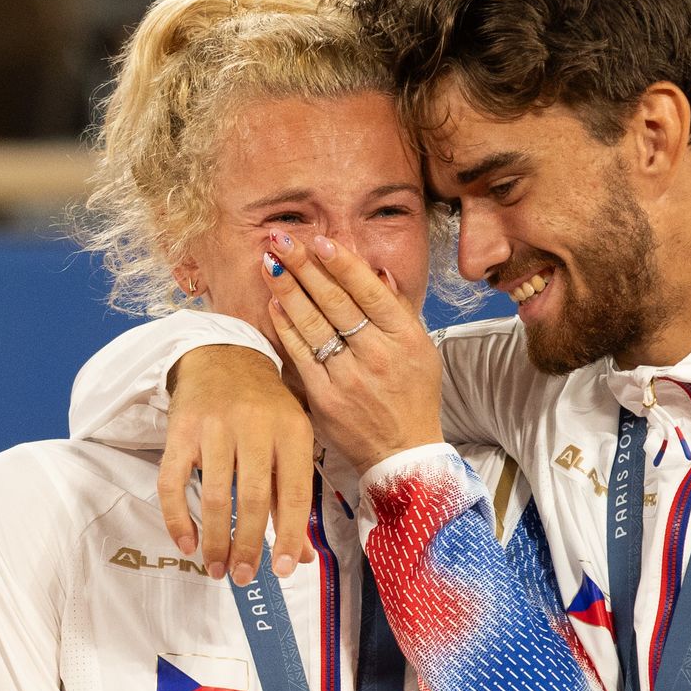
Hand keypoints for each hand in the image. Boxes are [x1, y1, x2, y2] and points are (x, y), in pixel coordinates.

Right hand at [159, 345, 316, 584]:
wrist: (224, 356)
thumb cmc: (266, 407)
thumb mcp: (291, 440)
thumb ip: (293, 495)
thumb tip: (302, 556)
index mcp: (291, 430)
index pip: (293, 492)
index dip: (290, 534)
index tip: (285, 570)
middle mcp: (254, 426)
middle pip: (252, 498)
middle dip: (249, 545)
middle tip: (246, 577)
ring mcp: (214, 427)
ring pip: (214, 495)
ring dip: (215, 539)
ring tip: (218, 568)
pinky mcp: (180, 430)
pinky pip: (172, 482)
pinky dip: (177, 518)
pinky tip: (187, 543)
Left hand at [261, 231, 443, 474]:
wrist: (404, 451)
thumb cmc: (414, 395)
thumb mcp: (421, 349)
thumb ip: (399, 309)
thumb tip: (376, 270)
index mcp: (405, 338)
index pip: (369, 292)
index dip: (342, 264)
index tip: (319, 240)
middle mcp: (379, 355)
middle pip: (335, 302)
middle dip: (305, 266)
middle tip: (281, 238)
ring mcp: (350, 377)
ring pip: (313, 324)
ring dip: (288, 289)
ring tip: (269, 262)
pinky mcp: (325, 397)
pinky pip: (301, 354)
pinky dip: (286, 327)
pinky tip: (274, 303)